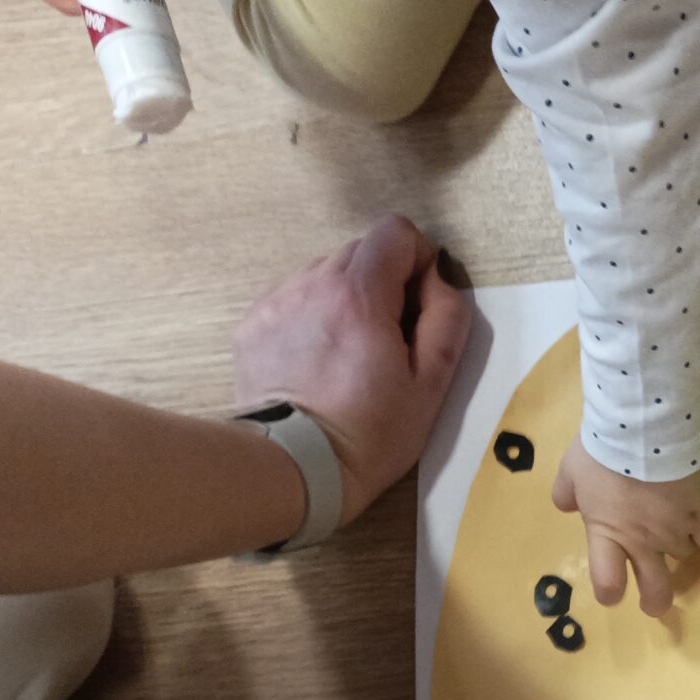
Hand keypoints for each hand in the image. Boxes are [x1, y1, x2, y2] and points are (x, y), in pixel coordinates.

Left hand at [232, 216, 472, 524]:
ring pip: (324, 275)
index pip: (395, 231)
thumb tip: (437, 278)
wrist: (294, 467)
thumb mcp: (432, 383)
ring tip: (348, 356)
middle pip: (360, 252)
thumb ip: (446, 317)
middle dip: (382, 283)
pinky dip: (312, 319)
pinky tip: (316, 364)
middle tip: (387, 340)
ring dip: (345, 300)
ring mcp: (277, 302)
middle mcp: (312, 283)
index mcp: (360, 293)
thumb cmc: (371, 433)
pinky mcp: (252, 325)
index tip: (417, 305)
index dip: (417, 261)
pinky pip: (294, 301)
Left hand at [551, 445, 699, 619]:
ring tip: (675, 529)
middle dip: (656, 602)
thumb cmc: (601, 451)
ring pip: (685, 556)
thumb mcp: (571, 471)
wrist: (642, 429)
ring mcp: (675, 530)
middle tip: (653, 602)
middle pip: (656, 591)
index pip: (609, 584)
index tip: (614, 590)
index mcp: (608, 535)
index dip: (611, 593)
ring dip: (679, 547)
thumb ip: (566, 493)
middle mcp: (643, 542)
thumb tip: (566, 506)